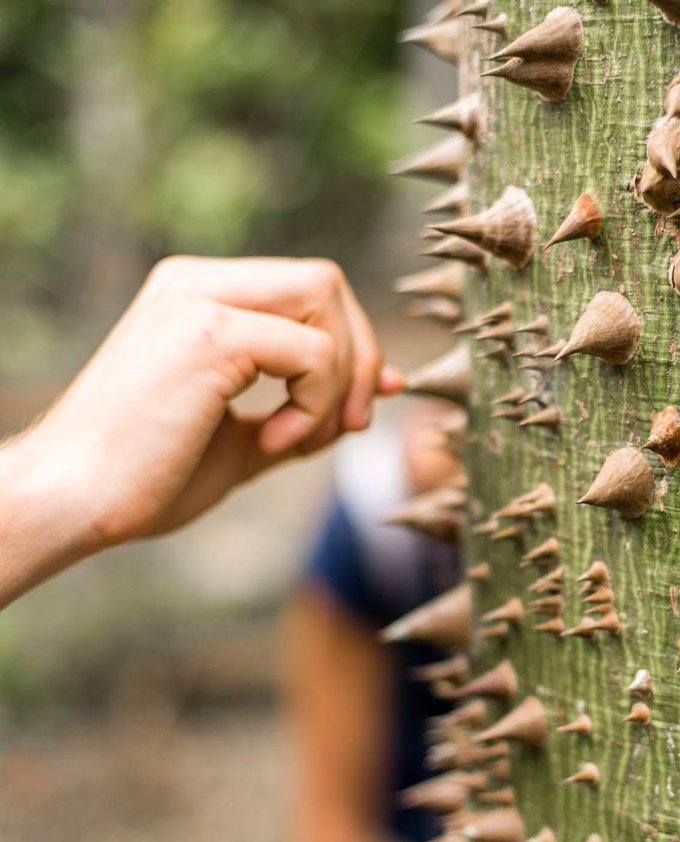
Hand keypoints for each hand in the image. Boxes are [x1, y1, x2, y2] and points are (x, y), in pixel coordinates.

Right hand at [0, 256, 400, 604]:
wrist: (72, 501)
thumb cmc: (150, 476)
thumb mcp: (248, 434)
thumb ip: (312, 403)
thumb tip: (388, 383)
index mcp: (200, 296)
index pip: (311, 288)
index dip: (354, 345)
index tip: (356, 412)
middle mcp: (197, 282)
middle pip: (326, 282)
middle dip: (359, 358)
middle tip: (348, 426)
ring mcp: (198, 300)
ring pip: (326, 302)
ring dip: (338, 383)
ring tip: (296, 440)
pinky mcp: (207, 333)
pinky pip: (313, 350)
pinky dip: (314, 403)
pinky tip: (272, 442)